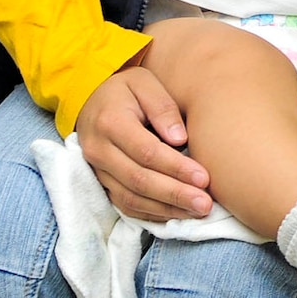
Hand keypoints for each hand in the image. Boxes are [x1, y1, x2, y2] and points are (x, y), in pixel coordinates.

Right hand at [73, 64, 213, 222]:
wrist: (91, 99)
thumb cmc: (126, 89)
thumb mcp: (145, 83)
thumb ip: (162, 107)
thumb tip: (179, 138)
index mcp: (110, 122)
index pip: (147, 152)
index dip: (176, 167)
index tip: (204, 177)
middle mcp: (99, 150)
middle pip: (139, 180)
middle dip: (175, 194)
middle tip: (205, 204)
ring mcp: (97, 170)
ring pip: (131, 197)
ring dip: (166, 209)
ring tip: (196, 212)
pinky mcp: (101, 182)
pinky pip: (124, 204)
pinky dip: (151, 213)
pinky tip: (176, 214)